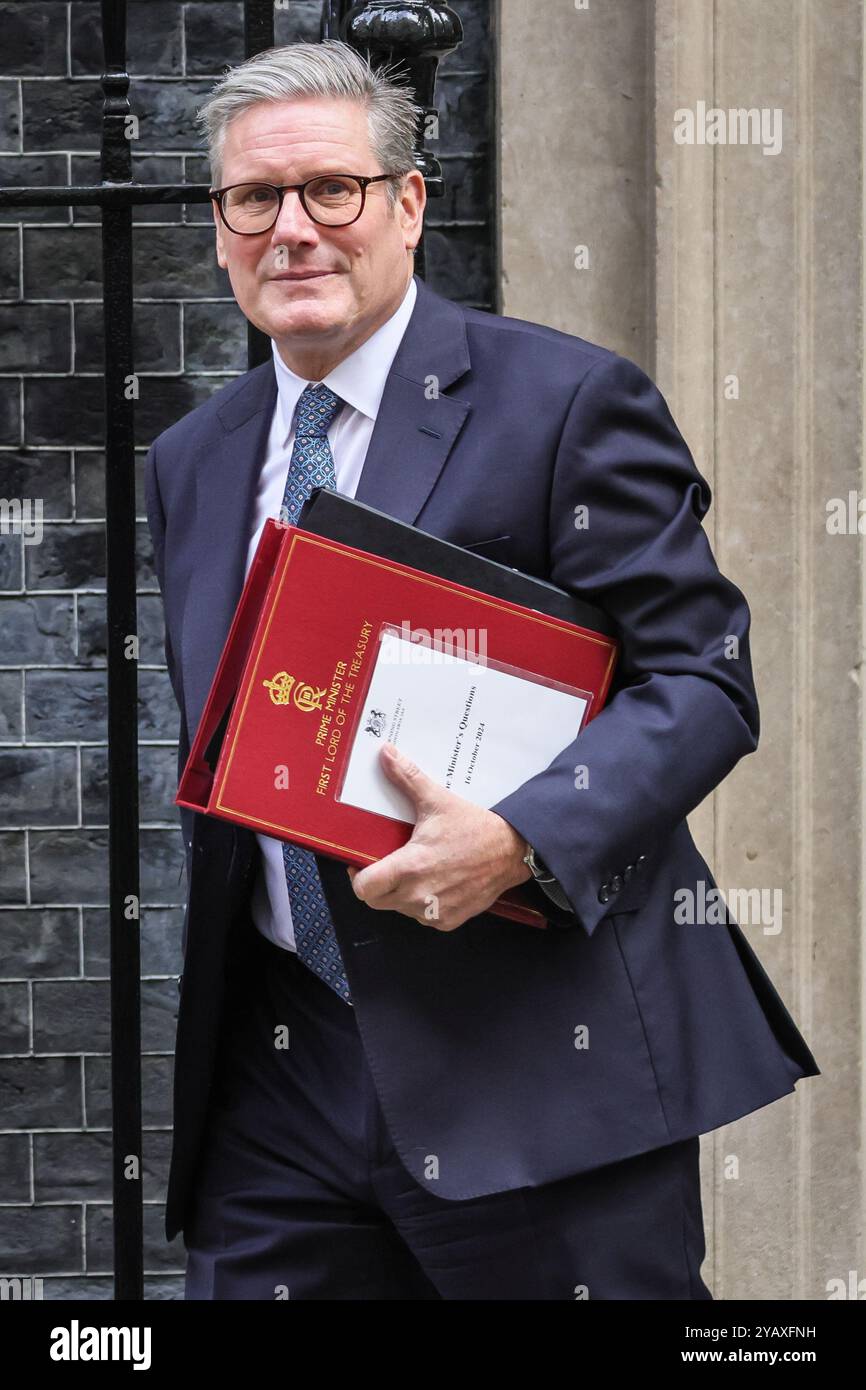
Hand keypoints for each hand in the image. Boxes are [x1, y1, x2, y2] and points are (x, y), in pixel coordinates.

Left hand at [346, 742, 532, 929]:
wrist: (512, 851)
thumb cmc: (474, 828)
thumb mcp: (437, 800)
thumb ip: (407, 778)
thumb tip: (385, 753)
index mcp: (410, 868)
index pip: (363, 888)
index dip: (358, 875)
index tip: (363, 863)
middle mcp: (419, 896)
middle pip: (377, 901)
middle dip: (378, 885)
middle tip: (387, 864)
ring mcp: (434, 912)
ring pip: (399, 909)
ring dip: (400, 894)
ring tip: (414, 871)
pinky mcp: (449, 921)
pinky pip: (423, 917)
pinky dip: (423, 904)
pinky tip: (434, 883)